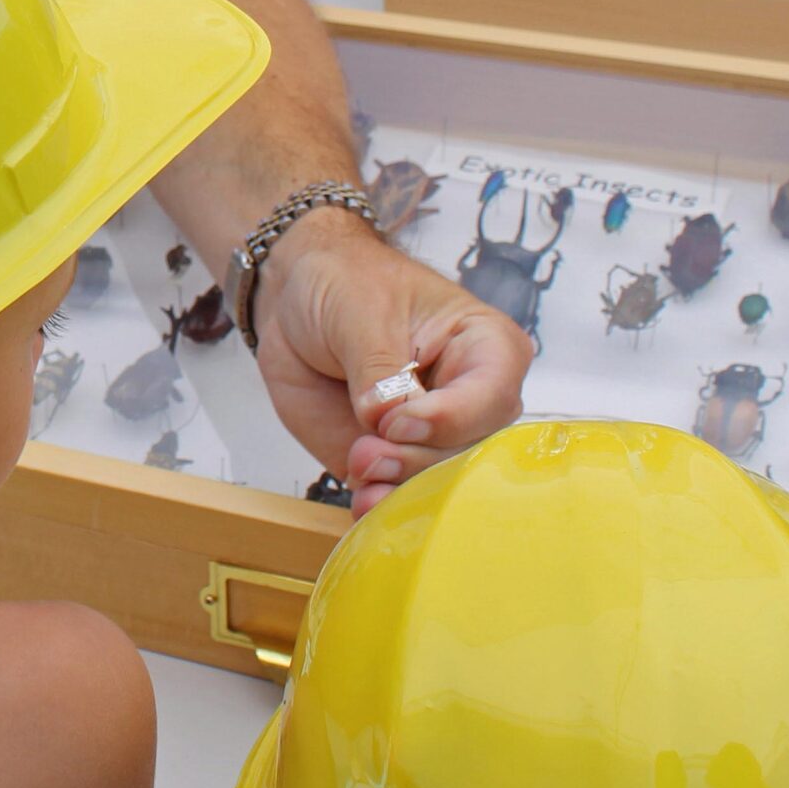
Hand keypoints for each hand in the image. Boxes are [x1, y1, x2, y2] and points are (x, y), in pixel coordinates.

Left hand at [251, 211, 529, 515]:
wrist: (295, 298)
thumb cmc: (343, 283)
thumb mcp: (360, 311)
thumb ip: (377, 367)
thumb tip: (386, 420)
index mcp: (486, 347)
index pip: (493, 394)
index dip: (450, 417)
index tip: (398, 421)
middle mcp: (471, 398)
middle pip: (471, 450)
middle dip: (419, 460)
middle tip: (369, 451)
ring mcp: (434, 434)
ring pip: (439, 481)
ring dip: (400, 487)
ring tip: (360, 465)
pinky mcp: (395, 458)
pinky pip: (401, 495)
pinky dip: (383, 505)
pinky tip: (362, 501)